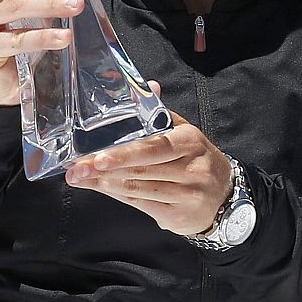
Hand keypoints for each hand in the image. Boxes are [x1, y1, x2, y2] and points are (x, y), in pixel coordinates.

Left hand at [64, 106, 233, 236]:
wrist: (225, 196)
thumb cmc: (196, 159)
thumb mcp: (184, 133)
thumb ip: (161, 114)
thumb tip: (148, 84)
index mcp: (191, 142)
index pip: (154, 147)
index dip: (122, 154)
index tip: (95, 156)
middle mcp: (192, 169)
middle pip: (140, 169)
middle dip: (103, 169)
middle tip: (76, 168)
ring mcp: (187, 195)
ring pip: (137, 188)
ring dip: (105, 183)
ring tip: (80, 177)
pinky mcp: (178, 217)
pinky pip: (141, 204)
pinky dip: (117, 196)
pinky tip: (101, 188)